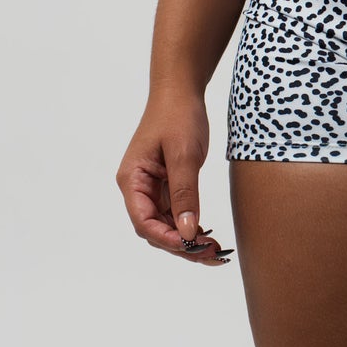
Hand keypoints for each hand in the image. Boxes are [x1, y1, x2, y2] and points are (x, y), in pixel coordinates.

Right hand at [117, 88, 230, 263]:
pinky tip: (208, 234)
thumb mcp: (184, 155)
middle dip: (181, 245)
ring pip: (166, 225)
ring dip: (188, 240)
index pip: (143, 221)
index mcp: (132, 180)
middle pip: (154, 229)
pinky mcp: (166, 185)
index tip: (193, 246)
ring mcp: (151, 188)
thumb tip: (186, 233)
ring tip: (215, 250)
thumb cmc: (178, 116)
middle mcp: (137, 188)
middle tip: (212, 254)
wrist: (180, 91)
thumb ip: (185, 194)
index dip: (167, 239)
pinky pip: (175, 214)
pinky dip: (190, 226)